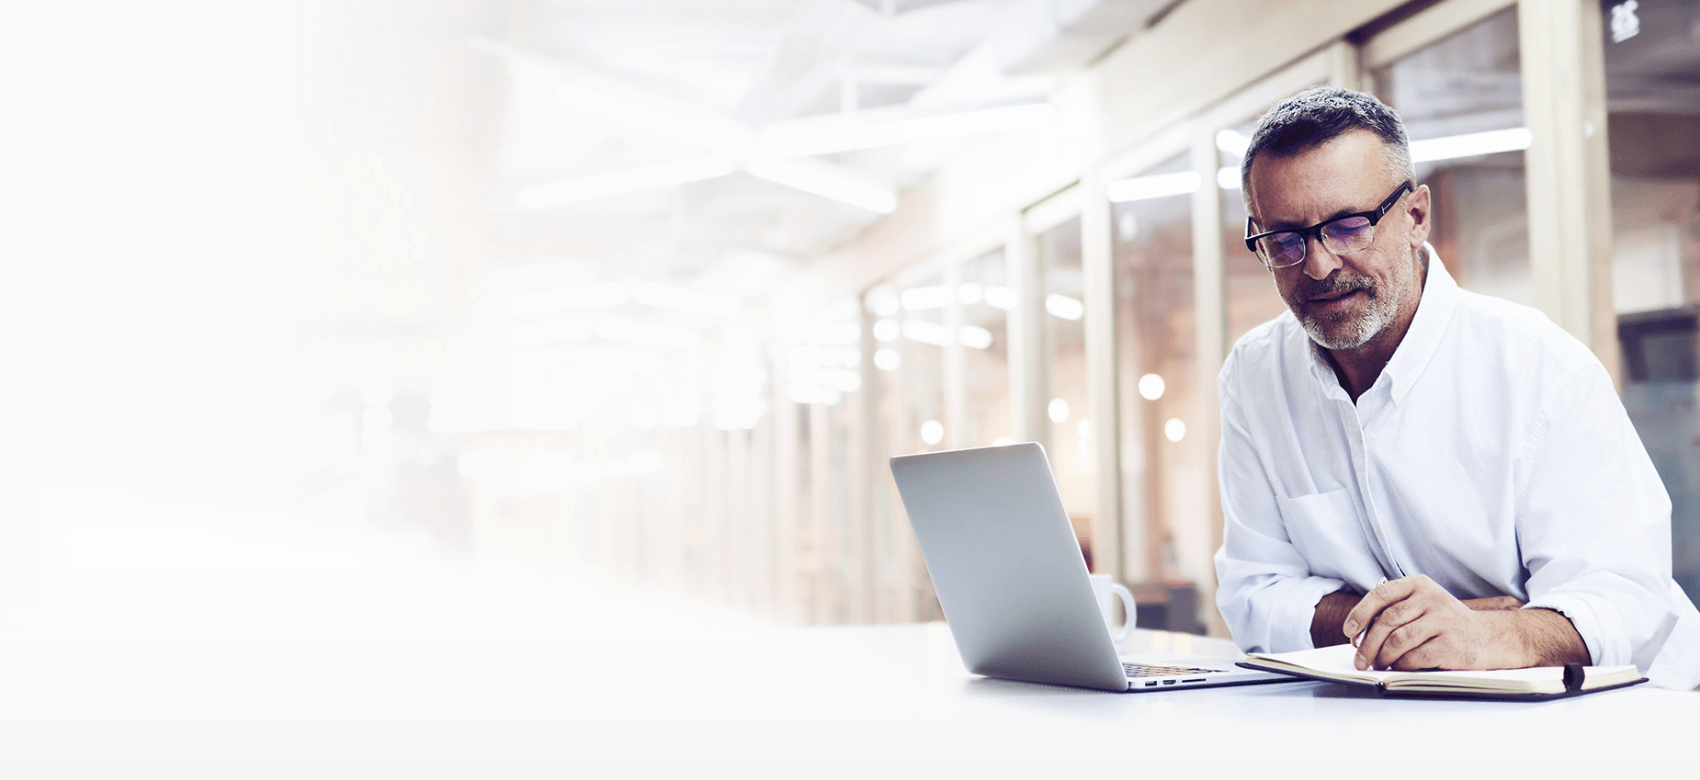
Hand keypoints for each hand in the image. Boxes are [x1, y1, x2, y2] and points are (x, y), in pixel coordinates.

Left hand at [1343, 575, 1526, 670]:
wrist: (1490, 638)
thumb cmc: (1446, 624)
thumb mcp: (1423, 606)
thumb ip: (1395, 613)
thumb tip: (1359, 636)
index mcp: (1419, 585)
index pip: (1381, 595)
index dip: (1360, 614)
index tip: (1349, 632)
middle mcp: (1431, 598)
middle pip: (1386, 621)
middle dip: (1367, 644)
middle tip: (1359, 660)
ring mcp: (1443, 621)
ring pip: (1398, 640)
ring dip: (1382, 657)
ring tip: (1378, 666)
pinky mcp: (1451, 645)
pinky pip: (1414, 657)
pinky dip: (1401, 666)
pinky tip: (1400, 668)